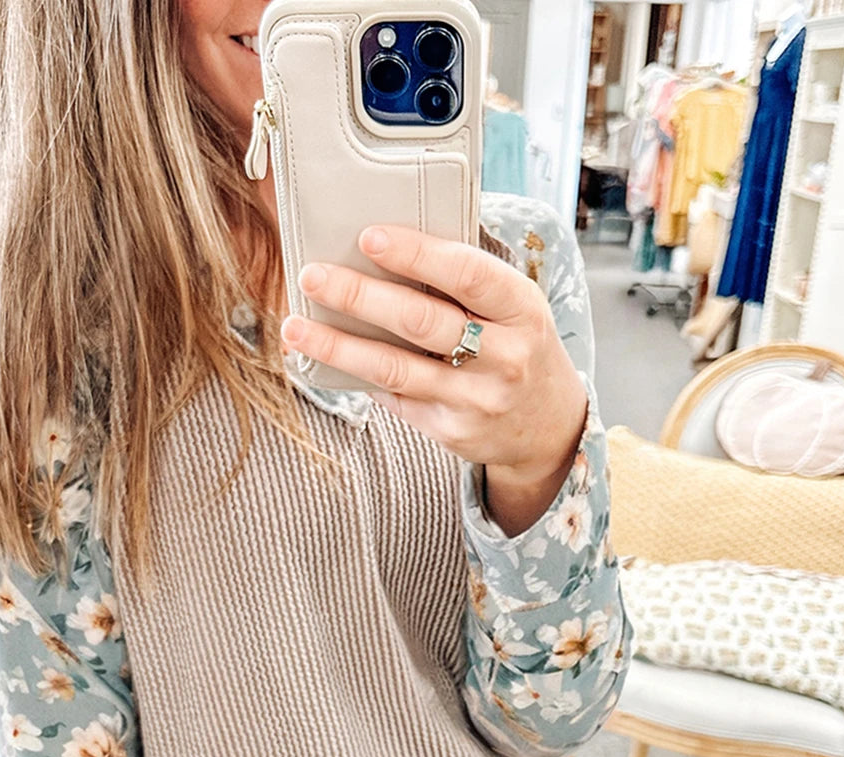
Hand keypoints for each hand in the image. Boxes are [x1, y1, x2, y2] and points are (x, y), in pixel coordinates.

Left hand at [282, 223, 588, 524]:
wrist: (548, 428)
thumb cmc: (517, 347)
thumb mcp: (512, 308)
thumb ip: (464, 282)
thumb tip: (383, 248)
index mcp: (522, 310)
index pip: (467, 274)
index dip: (417, 254)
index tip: (369, 237)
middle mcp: (504, 358)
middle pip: (421, 322)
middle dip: (360, 296)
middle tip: (311, 277)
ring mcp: (477, 401)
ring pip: (396, 369)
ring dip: (339, 346)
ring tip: (295, 328)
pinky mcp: (451, 432)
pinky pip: (395, 399)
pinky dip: (357, 375)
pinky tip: (325, 359)